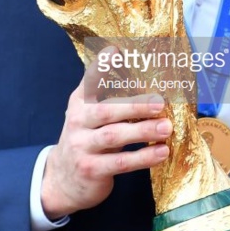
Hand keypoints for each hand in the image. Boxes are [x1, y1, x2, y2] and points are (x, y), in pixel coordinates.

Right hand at [41, 47, 171, 218]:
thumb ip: (105, 94)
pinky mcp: (91, 170)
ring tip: (167, 127)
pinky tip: (161, 152)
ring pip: (114, 136)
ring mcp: (82, 146)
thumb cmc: (86, 139)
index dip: (101, 66)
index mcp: (79, 103)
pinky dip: (143, 157)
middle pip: (107, 110)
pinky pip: (120, 163)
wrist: (63, 180)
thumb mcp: (88, 115)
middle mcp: (77, 121)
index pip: (90, 82)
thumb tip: (135, 70)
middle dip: (135, 105)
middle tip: (161, 102)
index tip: (116, 50)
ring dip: (143, 131)